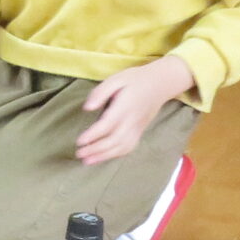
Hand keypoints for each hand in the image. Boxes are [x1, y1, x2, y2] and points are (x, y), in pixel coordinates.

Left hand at [78, 55, 193, 164]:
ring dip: (104, 156)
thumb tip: (87, 108)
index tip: (79, 141)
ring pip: (122, 147)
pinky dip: (116, 154)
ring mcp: (138, 128)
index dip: (93, 135)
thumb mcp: (116, 79)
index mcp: (125, 106)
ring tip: (87, 160)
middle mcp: (132, 120)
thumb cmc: (135, 79)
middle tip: (79, 153)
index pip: (107, 125)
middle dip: (96, 149)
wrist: (160, 84)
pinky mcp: (140, 131)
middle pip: (114, 140)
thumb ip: (100, 92)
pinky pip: (129, 147)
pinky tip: (103, 157)